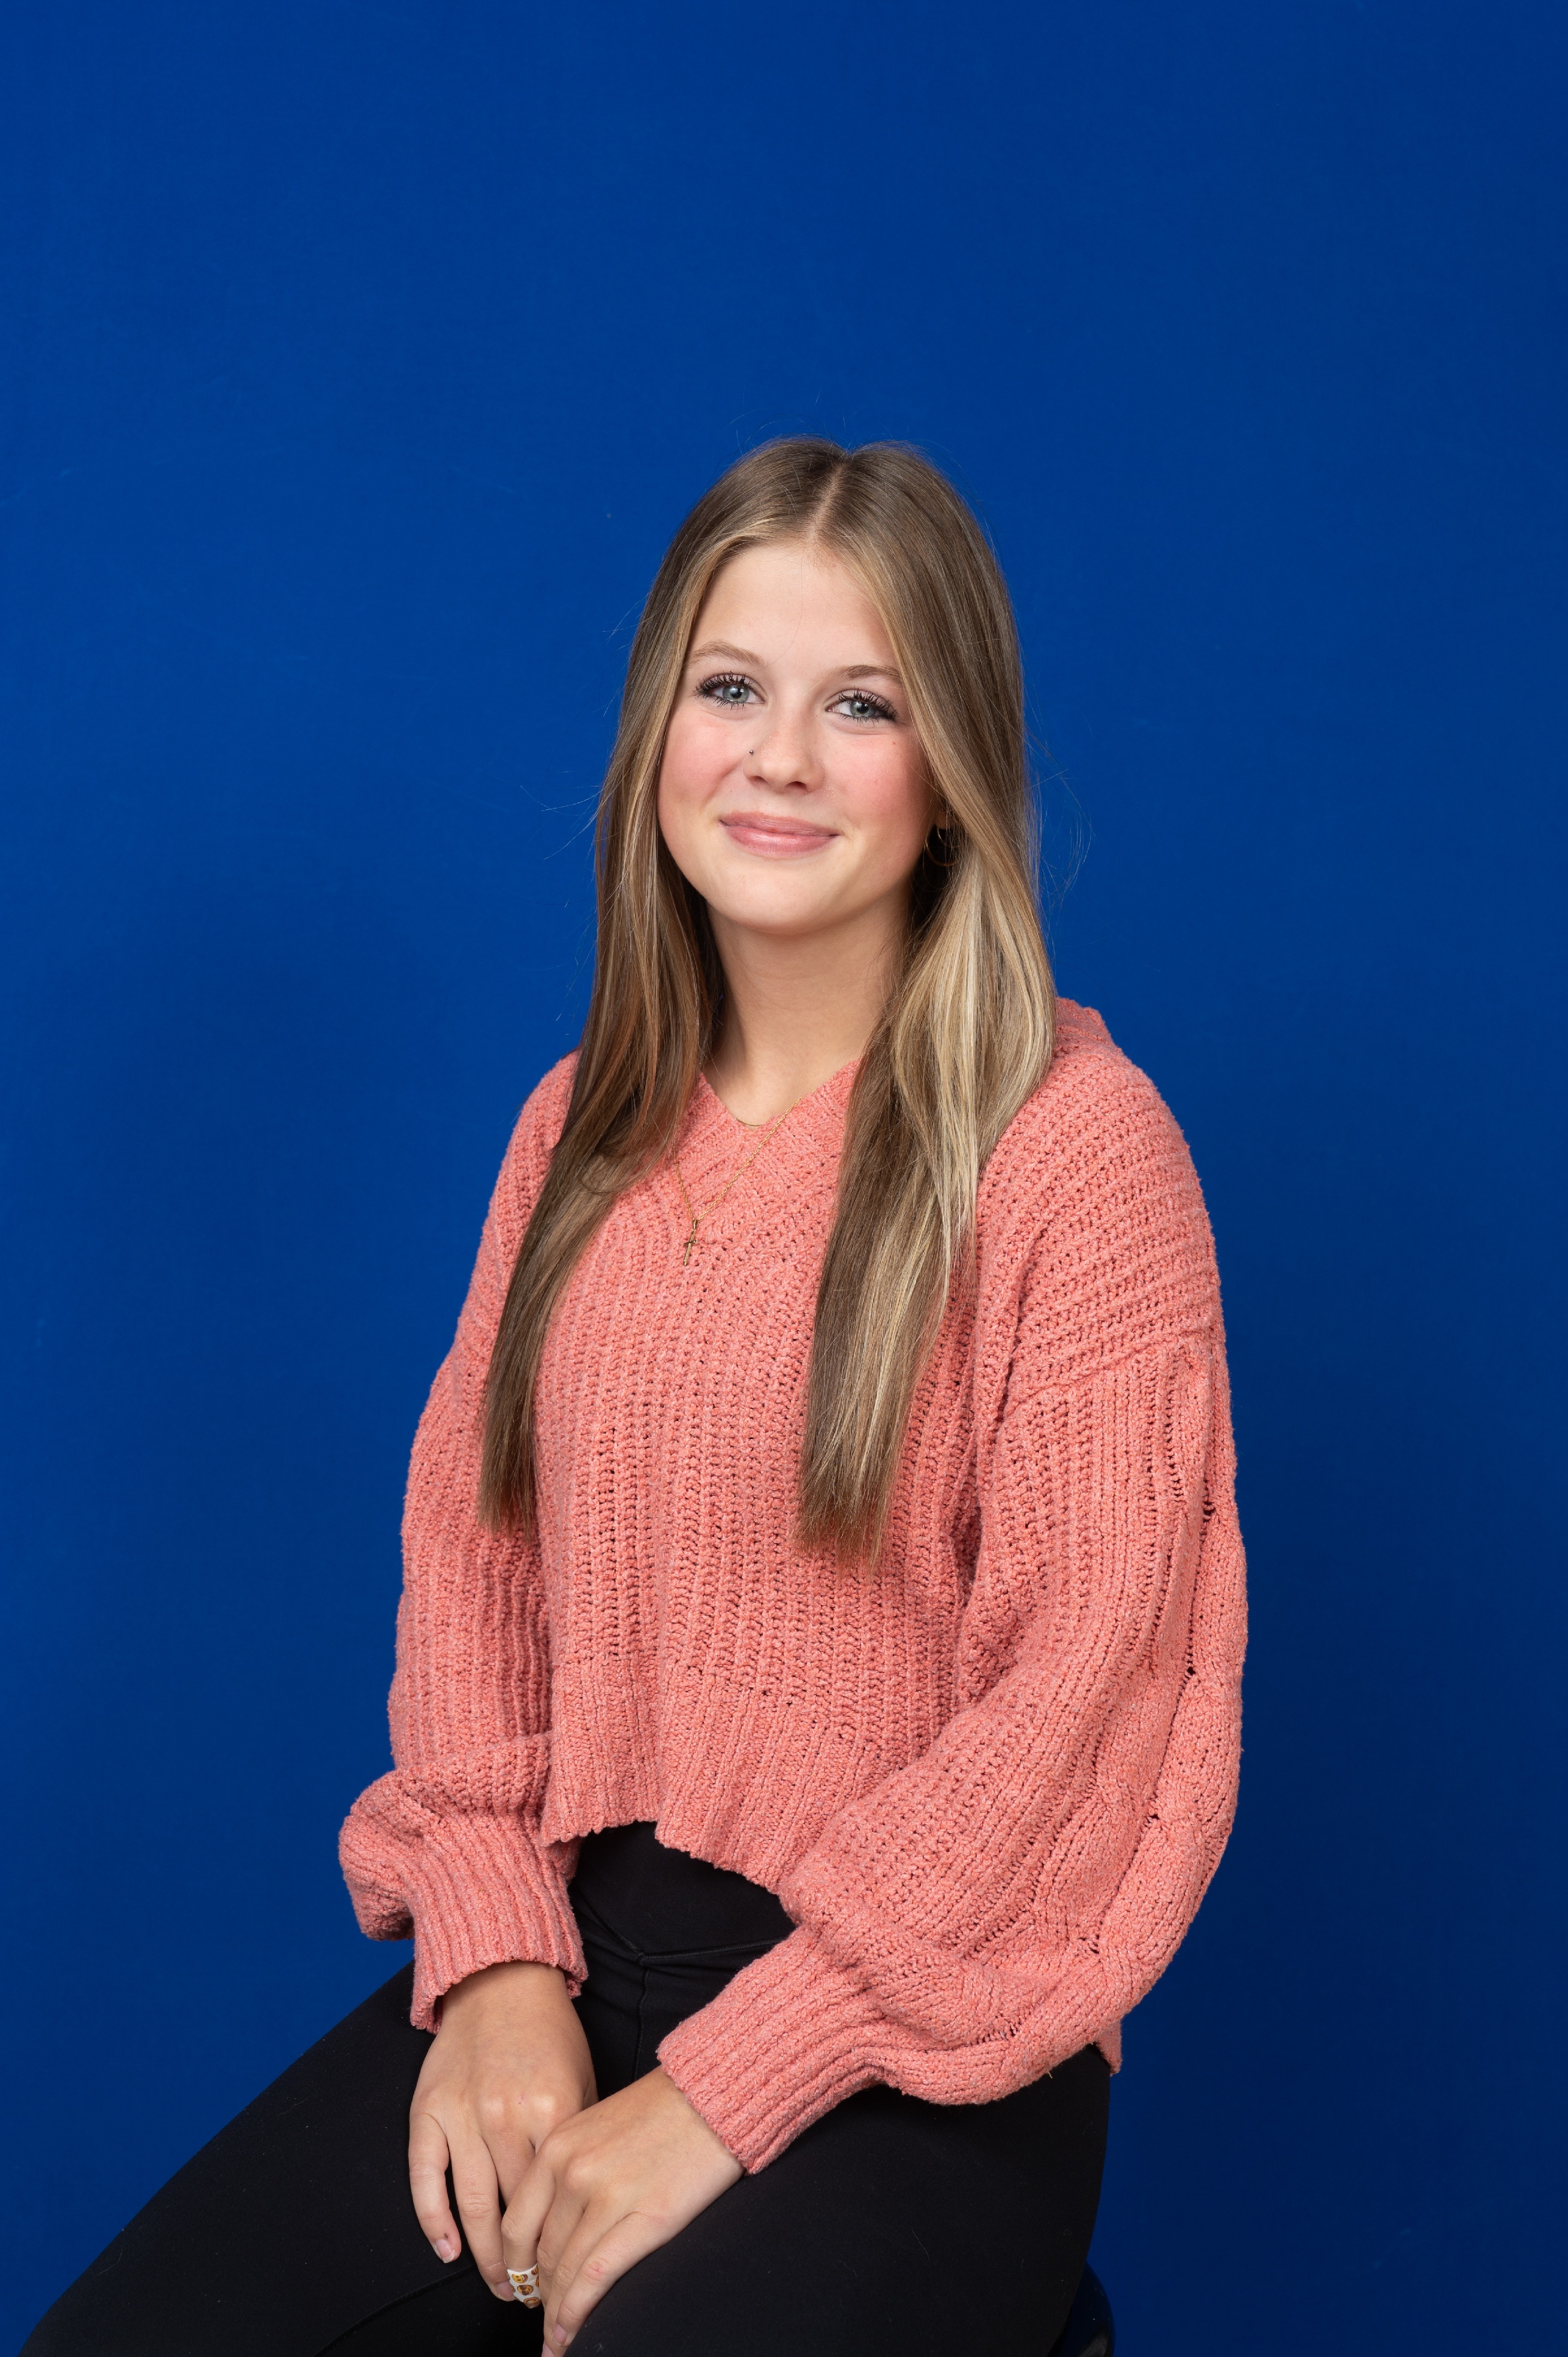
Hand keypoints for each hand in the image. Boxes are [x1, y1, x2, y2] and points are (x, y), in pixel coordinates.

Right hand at [408, 1960, 596, 2299]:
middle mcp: (504, 2116)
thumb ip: (576, 2142)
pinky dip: (433, 2222)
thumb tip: (578, 2210)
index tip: (563, 2277)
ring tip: (498, 2286)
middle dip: (522, 2264)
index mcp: (551, 2110)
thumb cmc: (549, 2036)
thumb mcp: (581, 2082)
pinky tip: (449, 2252)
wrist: (501, 1980)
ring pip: (469, 2207)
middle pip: (511, 2212)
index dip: (557, 2246)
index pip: (553, 2201)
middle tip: (529, 2294)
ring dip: (483, 2257)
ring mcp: (461, 2114)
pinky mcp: (427, 2110)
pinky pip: (424, 2178)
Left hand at [504, 2065, 742, 2347]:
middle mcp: (572, 2171)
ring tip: (556, 2339)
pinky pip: (596, 2278)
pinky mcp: (645, 2218)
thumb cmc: (660, 2109)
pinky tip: (571, 2335)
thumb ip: (569, 2167)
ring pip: (565, 2272)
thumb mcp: (596, 2127)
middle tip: (542, 2318)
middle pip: (540, 2254)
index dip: (514, 2267)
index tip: (521, 2288)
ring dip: (556, 2314)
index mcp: (556, 2147)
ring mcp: (607, 2195)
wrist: (711, 2093)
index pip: (516, 2224)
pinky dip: (577, 2314)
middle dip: (539, 2295)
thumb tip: (555, 2222)